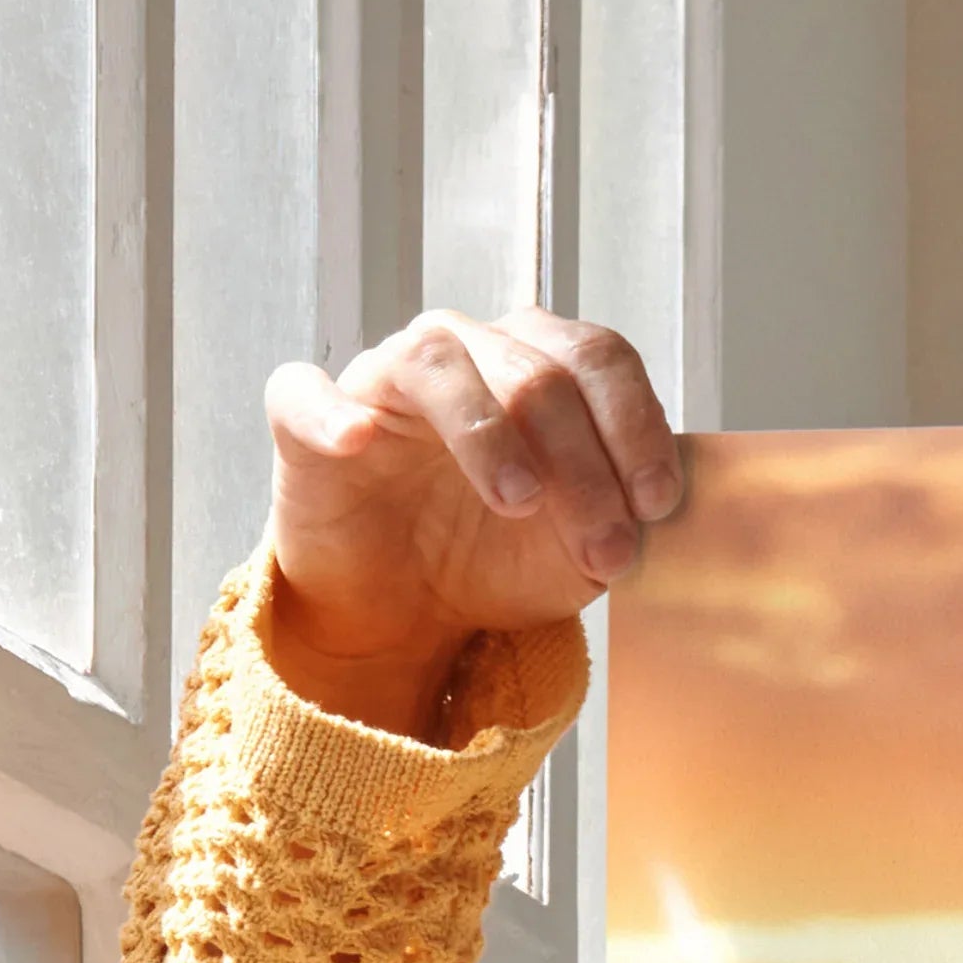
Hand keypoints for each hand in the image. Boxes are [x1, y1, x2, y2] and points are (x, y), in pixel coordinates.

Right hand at [260, 310, 681, 738]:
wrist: (406, 609)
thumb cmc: (495, 558)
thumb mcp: (579, 551)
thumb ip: (621, 518)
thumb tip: (656, 510)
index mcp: (538, 367)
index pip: (598, 359)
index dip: (635, 425)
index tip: (657, 503)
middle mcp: (466, 353)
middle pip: (535, 372)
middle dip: (584, 465)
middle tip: (605, 549)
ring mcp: (384, 379)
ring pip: (439, 363)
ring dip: (489, 434)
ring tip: (520, 503)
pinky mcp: (307, 419)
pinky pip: (306, 392)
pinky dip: (332, 412)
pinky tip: (358, 441)